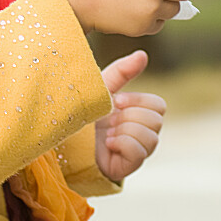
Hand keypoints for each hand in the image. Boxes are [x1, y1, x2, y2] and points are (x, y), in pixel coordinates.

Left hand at [95, 50, 166, 182]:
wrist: (61, 139)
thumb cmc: (82, 112)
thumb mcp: (102, 88)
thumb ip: (122, 71)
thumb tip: (143, 54)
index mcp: (137, 112)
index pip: (159, 105)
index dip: (139, 101)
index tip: (117, 102)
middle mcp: (141, 132)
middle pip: (157, 120)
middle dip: (129, 117)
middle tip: (109, 121)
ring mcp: (137, 150)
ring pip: (151, 137)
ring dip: (124, 131)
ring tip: (106, 134)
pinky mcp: (128, 166)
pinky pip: (139, 152)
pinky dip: (122, 144)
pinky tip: (108, 145)